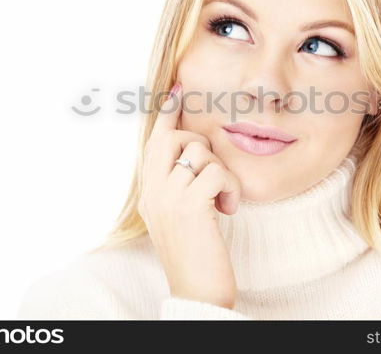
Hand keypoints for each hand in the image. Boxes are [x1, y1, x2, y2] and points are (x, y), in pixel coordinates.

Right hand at [138, 82, 241, 308]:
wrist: (197, 290)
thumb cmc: (196, 253)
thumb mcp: (180, 214)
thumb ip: (179, 185)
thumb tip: (195, 157)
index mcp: (149, 192)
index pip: (154, 142)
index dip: (166, 115)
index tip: (176, 90)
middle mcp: (152, 191)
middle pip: (172, 138)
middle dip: (198, 146)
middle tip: (211, 173)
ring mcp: (167, 197)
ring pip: (199, 153)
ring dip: (221, 174)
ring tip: (224, 200)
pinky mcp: (189, 206)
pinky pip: (216, 173)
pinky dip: (230, 189)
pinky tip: (228, 210)